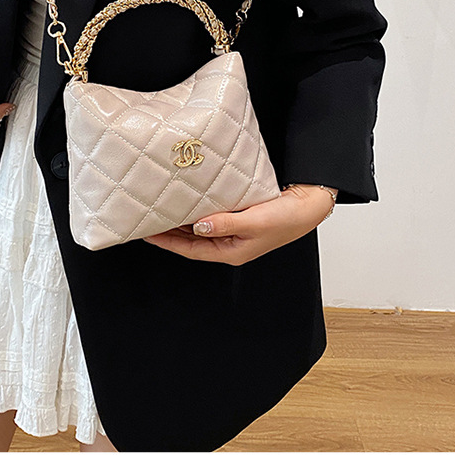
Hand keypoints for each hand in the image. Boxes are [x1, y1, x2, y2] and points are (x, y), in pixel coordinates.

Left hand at [142, 184, 336, 264]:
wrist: (307, 207)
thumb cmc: (286, 218)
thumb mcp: (255, 221)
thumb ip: (226, 223)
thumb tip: (199, 225)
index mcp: (231, 252)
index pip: (191, 250)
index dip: (168, 243)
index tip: (148, 234)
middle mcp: (229, 245)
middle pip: (191, 241)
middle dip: (169, 233)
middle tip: (147, 220)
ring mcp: (233, 233)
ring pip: (199, 230)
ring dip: (181, 222)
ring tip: (161, 211)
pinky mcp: (238, 219)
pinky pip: (210, 218)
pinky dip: (196, 211)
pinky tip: (187, 202)